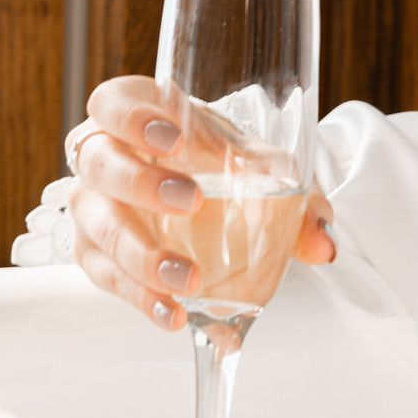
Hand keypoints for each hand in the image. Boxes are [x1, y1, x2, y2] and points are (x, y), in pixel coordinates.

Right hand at [66, 76, 337, 328]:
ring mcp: (93, 206)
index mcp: (138, 114)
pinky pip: (107, 276)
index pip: (114, 104)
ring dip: (142, 256)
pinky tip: (173, 313)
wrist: (208, 190)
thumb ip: (294, 193)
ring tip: (190, 280)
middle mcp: (103, 156)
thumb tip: (323, 244)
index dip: (134, 118)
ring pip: (99, 227)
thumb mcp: (258, 163)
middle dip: (142, 183)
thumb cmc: (222, 161)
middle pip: (100, 163)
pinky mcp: (95, 252)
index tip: (175, 140)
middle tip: (191, 202)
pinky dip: (141, 297)